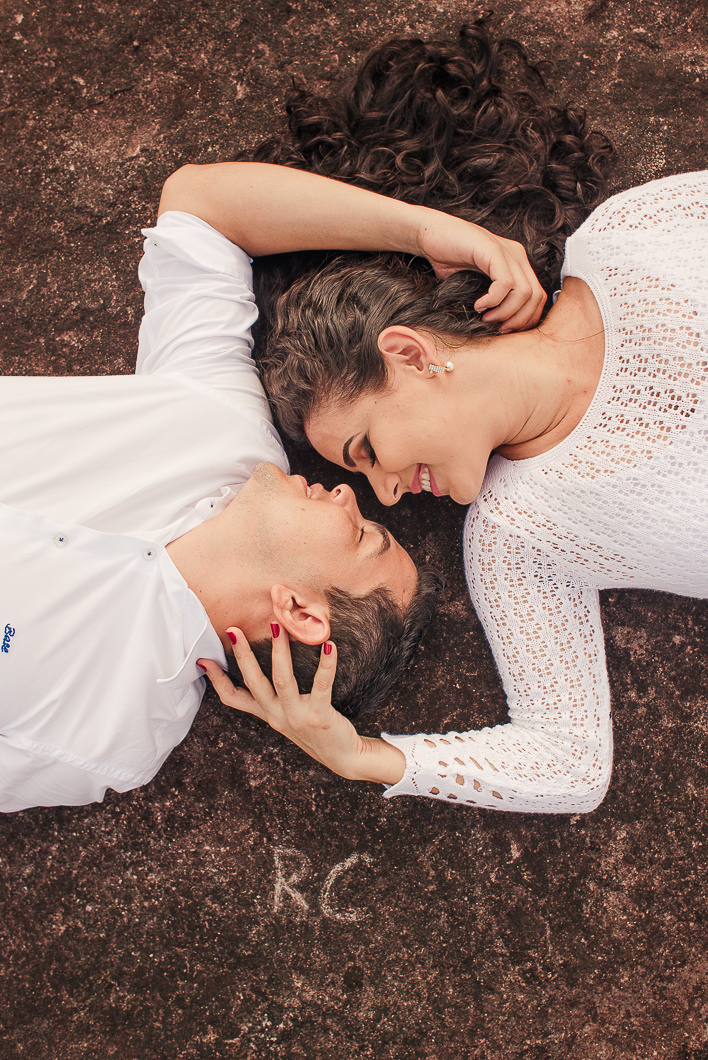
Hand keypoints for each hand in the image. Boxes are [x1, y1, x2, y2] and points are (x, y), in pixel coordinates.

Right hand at [197, 627, 405, 784]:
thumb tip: (262, 671)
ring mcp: (297, 717)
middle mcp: (278, 716)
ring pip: (282, 680)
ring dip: (279, 652)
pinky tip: (330, 645)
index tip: (202, 659)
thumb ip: (272, 696)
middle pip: (254, 683)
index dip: (217, 680)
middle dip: (242, 656)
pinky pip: (322, 686)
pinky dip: (326, 665)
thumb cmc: (315, 728)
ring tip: (278, 627)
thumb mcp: (286, 715)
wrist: (343, 757)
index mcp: (268, 714)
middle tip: (233, 630)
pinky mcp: (320, 717)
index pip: (233, 699)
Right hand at [414, 207, 545, 331]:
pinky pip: (505, 283)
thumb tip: (502, 327)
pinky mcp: (492, 250)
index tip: (505, 329)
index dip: (526, 319)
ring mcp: (507, 251)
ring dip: (505, 312)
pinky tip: (478, 305)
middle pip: (536, 296)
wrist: (430, 234)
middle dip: (519, 320)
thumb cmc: (449, 259)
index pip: (537, 297)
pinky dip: (493, 300)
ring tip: (486, 318)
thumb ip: (493, 297)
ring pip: (524, 292)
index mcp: (517, 264)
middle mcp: (517, 256)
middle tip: (497, 328)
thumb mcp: (476, 282)